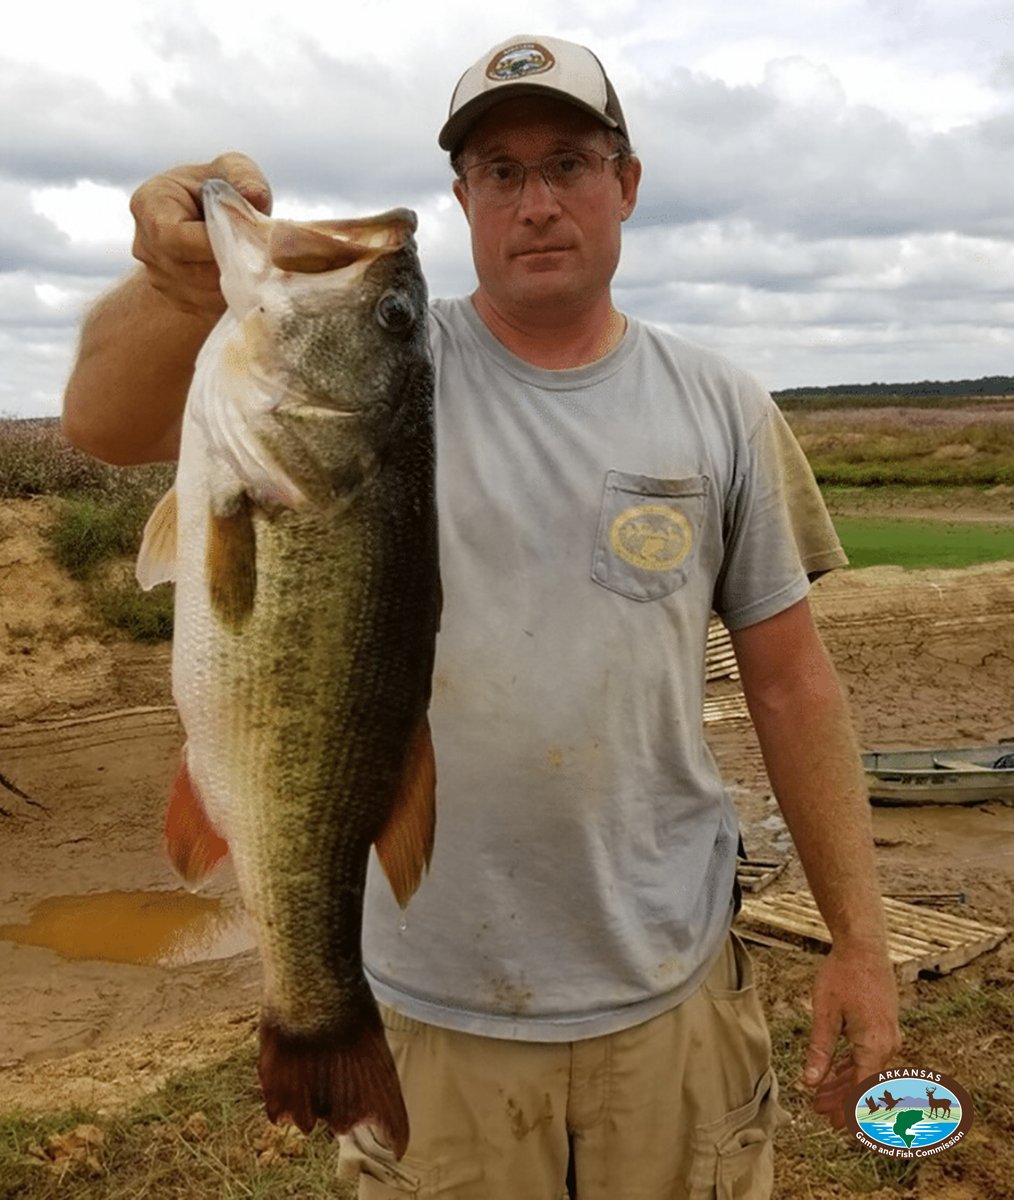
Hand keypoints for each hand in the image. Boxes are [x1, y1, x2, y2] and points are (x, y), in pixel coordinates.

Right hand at [130, 152, 271, 315]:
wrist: (203, 224)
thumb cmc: (217, 190)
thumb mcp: (229, 170)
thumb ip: (242, 175)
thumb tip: (256, 197)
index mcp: (149, 205)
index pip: (172, 236)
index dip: (211, 242)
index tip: (245, 236)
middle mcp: (146, 246)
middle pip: (191, 270)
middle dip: (230, 264)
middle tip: (261, 254)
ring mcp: (160, 278)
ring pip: (205, 293)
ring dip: (236, 282)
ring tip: (255, 261)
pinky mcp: (179, 301)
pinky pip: (211, 307)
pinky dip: (234, 295)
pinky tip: (246, 276)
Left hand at [801, 942, 901, 1127]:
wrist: (864, 946)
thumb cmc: (842, 976)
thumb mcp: (824, 1014)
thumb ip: (819, 1050)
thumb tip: (810, 1082)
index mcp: (873, 1046)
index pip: (863, 1092)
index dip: (847, 1110)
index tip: (832, 1123)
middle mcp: (887, 1045)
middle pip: (867, 1084)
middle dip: (844, 1101)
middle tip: (821, 1113)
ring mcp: (889, 1035)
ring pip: (868, 1070)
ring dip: (846, 1083)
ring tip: (822, 1094)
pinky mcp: (885, 1025)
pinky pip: (870, 1055)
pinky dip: (853, 1066)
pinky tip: (835, 1071)